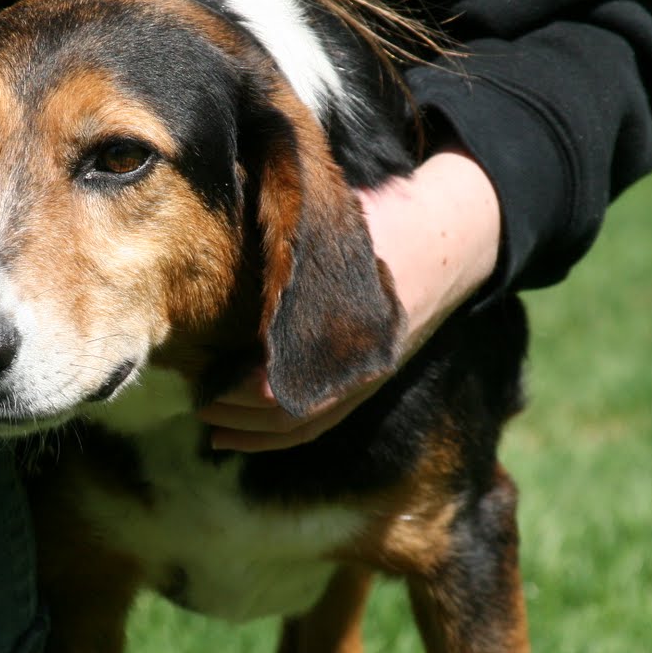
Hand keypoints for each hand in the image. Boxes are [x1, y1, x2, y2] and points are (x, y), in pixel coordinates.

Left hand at [198, 146, 501, 451]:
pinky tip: (246, 430)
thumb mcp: (333, 224)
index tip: (198, 371)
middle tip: (195, 395)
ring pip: (305, 425)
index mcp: (347, 329)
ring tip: (210, 423)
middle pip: (288, 414)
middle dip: (235, 412)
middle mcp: (360, 365)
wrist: (455, 235)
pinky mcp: (370, 379)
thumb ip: (282, 243)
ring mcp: (368, 376)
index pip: (279, 383)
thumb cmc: (387, 219)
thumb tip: (216, 249)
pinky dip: (281, 433)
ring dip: (253, 432)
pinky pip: (323, 421)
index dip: (234, 386)